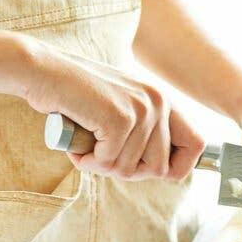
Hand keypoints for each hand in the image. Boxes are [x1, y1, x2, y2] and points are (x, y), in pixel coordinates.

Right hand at [22, 41, 204, 181]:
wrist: (44, 71)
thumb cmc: (75, 93)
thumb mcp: (119, 105)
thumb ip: (142, 127)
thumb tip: (163, 169)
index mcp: (162, 98)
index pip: (197, 145)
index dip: (177, 167)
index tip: (147, 169)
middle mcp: (158, 102)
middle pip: (159, 168)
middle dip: (127, 171)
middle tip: (102, 157)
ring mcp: (140, 110)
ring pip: (130, 169)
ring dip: (101, 166)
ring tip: (85, 146)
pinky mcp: (119, 119)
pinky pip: (108, 163)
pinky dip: (88, 161)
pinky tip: (77, 146)